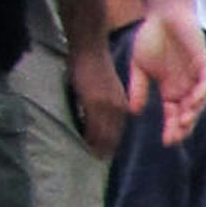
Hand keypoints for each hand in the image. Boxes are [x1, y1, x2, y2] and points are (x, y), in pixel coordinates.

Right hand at [66, 41, 126, 160]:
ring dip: (97, 145)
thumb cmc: (93, 64)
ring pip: (103, 132)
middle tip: (97, 158)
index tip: (104, 152)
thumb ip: (105, 103)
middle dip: (105, 148)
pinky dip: (89, 135)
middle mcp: (117, 106)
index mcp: (120, 103)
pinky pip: (92, 124)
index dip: (111, 142)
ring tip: (91, 155)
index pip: (117, 130)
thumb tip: (97, 117)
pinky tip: (85, 142)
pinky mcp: (93, 101)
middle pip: (113, 135)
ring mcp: (106, 104)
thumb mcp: (106, 87)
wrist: (89, 48)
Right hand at [132, 9, 205, 145]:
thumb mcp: (139, 66)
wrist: (163, 13)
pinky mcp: (202, 64)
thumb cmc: (151, 37)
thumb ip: (138, 88)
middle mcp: (184, 87)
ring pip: (198, 102)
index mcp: (170, 90)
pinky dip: (201, 93)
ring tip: (183, 124)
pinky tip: (192, 102)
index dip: (171, 128)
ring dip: (192, 113)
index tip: (165, 141)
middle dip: (182, 127)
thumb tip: (133, 111)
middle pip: (187, 113)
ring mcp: (194, 76)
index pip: (173, 115)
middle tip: (174, 138)